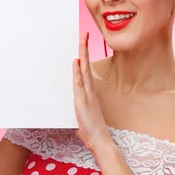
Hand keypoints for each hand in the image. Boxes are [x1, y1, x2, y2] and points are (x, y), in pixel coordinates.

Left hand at [72, 32, 111, 152]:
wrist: (100, 140)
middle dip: (84, 49)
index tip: (83, 44)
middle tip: (84, 34)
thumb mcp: (82, 114)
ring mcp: (87, 95)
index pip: (85, 70)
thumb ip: (79, 106)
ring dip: (82, 54)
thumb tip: (74, 103)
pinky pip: (79, 83)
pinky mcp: (83, 101)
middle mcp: (90, 91)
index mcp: (89, 92)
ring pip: (84, 70)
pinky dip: (78, 72)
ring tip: (82, 40)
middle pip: (86, 65)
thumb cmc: (92, 129)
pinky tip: (77, 61)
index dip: (84, 57)